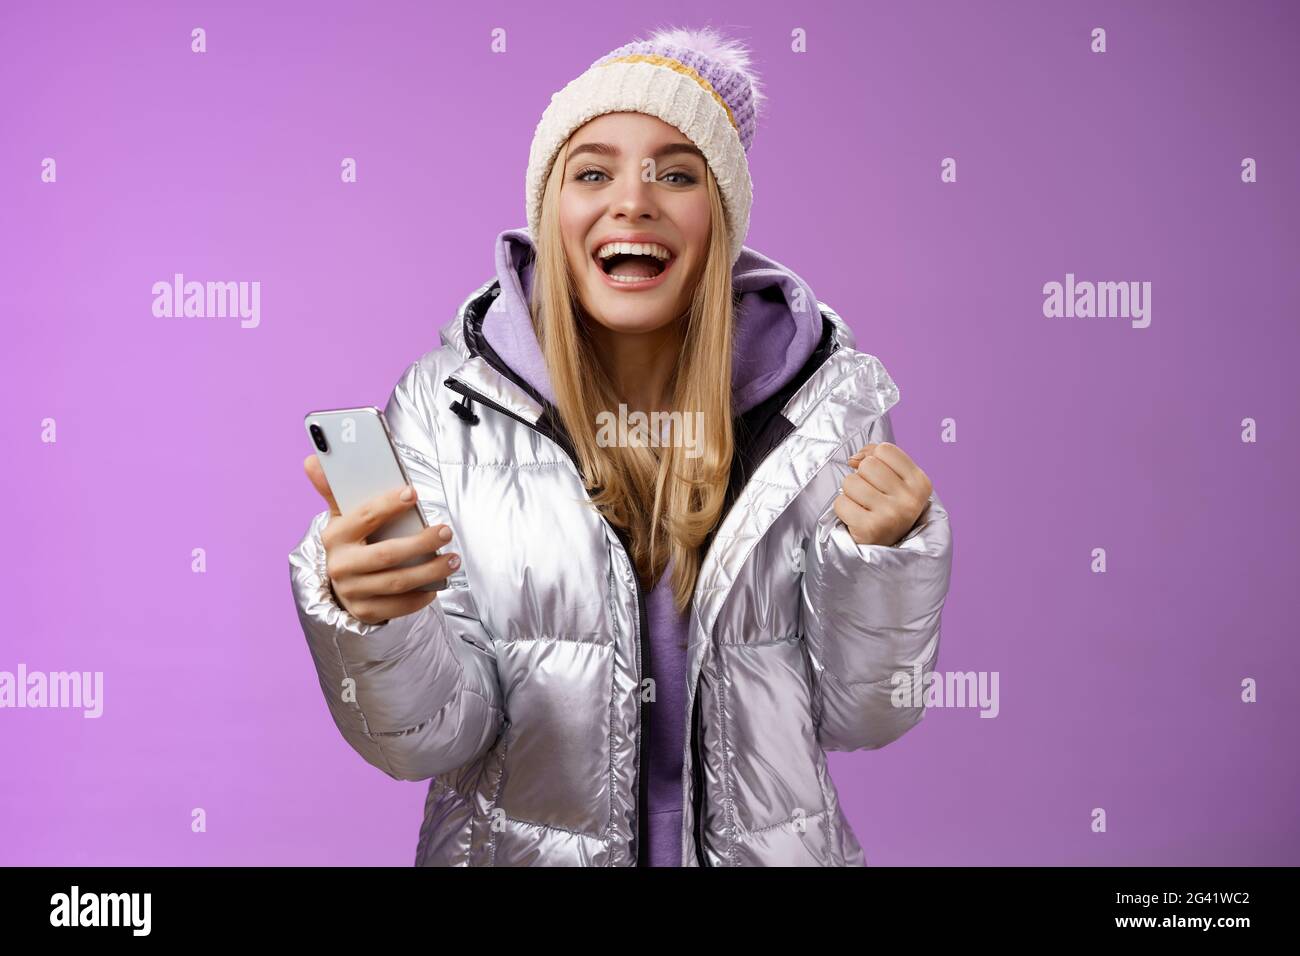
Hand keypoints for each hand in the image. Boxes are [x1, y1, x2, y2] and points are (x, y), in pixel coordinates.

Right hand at [303, 454, 458, 624]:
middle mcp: (340, 566)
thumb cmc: (351, 541)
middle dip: (421, 542)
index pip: (364, 517)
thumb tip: (311, 460)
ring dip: (430, 570)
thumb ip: (334, 489)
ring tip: (453, 559)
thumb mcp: (342, 515)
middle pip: (387, 554)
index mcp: (335, 536)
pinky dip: (422, 596)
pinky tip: (438, 584)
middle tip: (446, 531)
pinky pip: (399, 606)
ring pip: (398, 582)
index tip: (413, 494)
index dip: (389, 504)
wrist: (341, 584)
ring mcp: (353, 591)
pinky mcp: (366, 611)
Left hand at [836, 442, 932, 546]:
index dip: (873, 458)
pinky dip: (843, 509)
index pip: (885, 449)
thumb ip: (877, 457)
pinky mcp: (869, 529)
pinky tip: (856, 519)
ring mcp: (891, 515)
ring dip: (850, 494)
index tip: (878, 476)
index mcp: (921, 483)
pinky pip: (840, 502)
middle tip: (870, 496)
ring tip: (864, 508)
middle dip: (861, 477)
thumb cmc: (889, 509)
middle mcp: (910, 499)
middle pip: (868, 464)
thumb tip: (854, 458)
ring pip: (851, 482)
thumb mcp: (896, 480)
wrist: (888, 553)